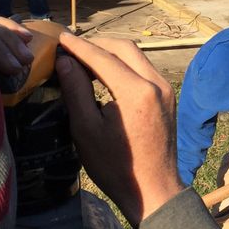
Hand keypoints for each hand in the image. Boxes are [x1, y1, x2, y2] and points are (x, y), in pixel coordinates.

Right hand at [55, 33, 182, 225]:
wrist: (153, 190)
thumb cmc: (116, 166)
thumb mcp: (86, 130)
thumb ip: (76, 91)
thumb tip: (65, 61)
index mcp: (137, 91)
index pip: (103, 57)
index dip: (79, 46)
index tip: (60, 38)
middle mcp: (156, 83)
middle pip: (124, 48)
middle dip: (97, 44)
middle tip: (71, 47)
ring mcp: (166, 88)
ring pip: (136, 56)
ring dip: (111, 52)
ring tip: (84, 59)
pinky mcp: (168, 96)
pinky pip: (144, 68)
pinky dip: (123, 64)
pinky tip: (105, 73)